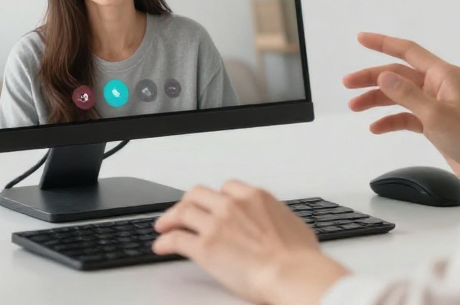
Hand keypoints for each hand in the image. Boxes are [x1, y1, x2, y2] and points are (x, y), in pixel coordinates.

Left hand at [153, 181, 349, 304]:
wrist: (291, 273)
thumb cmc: (299, 256)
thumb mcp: (293, 224)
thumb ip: (278, 219)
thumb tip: (280, 224)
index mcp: (254, 197)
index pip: (226, 187)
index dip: (215, 196)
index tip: (210, 203)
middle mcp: (232, 205)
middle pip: (199, 194)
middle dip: (188, 202)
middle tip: (182, 211)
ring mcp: (216, 224)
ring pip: (183, 211)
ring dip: (170, 218)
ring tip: (163, 226)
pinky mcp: (204, 247)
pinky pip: (176, 239)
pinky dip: (165, 241)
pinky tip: (161, 246)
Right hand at [343, 32, 459, 186]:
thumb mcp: (436, 115)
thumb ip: (407, 94)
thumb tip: (384, 75)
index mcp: (444, 75)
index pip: (408, 51)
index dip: (383, 43)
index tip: (361, 39)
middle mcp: (439, 86)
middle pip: (398, 74)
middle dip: (372, 78)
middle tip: (348, 83)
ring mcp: (436, 104)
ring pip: (399, 96)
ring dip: (377, 100)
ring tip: (355, 106)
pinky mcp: (435, 123)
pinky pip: (406, 116)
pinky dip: (390, 120)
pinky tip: (376, 127)